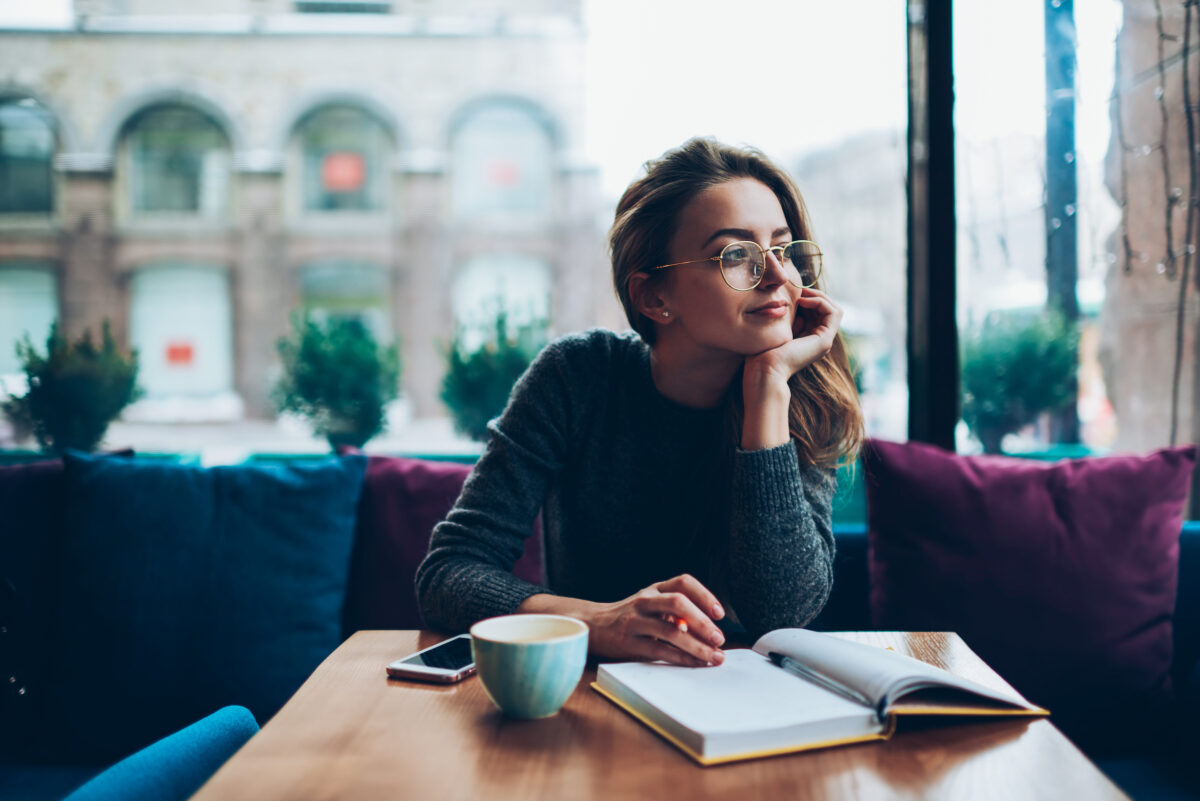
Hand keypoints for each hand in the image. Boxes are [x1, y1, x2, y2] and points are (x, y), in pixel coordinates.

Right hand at [581, 574, 726, 666]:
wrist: (595, 626)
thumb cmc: (632, 617)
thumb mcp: (652, 605)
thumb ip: (676, 612)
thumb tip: (709, 629)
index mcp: (655, 589)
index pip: (683, 583)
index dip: (705, 596)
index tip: (720, 613)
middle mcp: (645, 600)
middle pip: (678, 603)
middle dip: (703, 622)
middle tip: (719, 638)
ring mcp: (635, 620)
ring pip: (670, 631)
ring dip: (697, 646)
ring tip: (714, 656)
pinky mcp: (628, 642)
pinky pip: (660, 650)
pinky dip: (681, 658)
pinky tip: (695, 663)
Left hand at [738, 288, 842, 450]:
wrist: (764, 371)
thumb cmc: (762, 353)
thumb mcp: (776, 329)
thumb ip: (786, 318)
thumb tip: (787, 303)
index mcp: (808, 339)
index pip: (818, 312)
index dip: (809, 298)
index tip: (792, 294)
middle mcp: (819, 341)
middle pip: (828, 309)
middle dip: (815, 295)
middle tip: (798, 290)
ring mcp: (824, 342)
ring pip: (834, 309)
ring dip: (819, 296)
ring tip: (801, 295)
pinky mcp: (824, 341)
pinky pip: (834, 313)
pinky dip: (820, 302)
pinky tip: (803, 301)